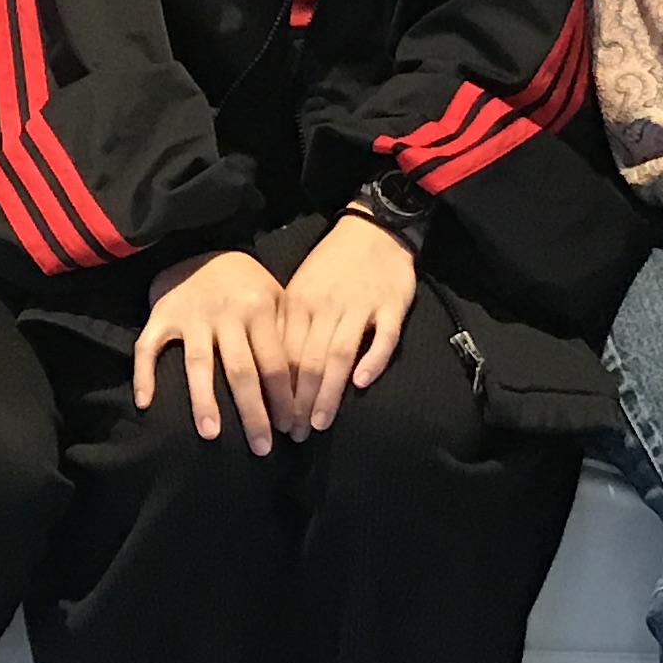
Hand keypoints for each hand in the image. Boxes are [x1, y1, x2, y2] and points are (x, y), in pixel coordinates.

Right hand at [134, 250, 296, 454]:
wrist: (200, 247)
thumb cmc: (246, 285)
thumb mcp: (275, 298)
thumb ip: (287, 335)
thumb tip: (306, 386)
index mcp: (259, 309)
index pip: (276, 364)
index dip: (284, 400)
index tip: (291, 430)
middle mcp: (226, 314)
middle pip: (241, 372)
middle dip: (253, 413)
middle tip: (261, 449)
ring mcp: (191, 316)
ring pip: (198, 365)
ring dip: (205, 401)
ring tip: (212, 434)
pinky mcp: (162, 315)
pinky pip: (148, 347)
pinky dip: (143, 374)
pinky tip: (145, 403)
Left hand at [278, 217, 417, 433]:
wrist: (373, 228)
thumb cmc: (332, 265)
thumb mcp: (300, 290)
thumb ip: (289, 328)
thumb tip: (270, 372)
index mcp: (298, 304)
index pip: (285, 356)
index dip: (279, 393)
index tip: (276, 422)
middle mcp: (325, 307)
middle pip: (309, 362)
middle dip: (300, 403)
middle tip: (295, 434)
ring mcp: (360, 307)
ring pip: (339, 355)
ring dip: (328, 392)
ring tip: (319, 423)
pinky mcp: (392, 306)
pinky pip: (383, 338)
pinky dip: (372, 360)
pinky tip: (362, 384)